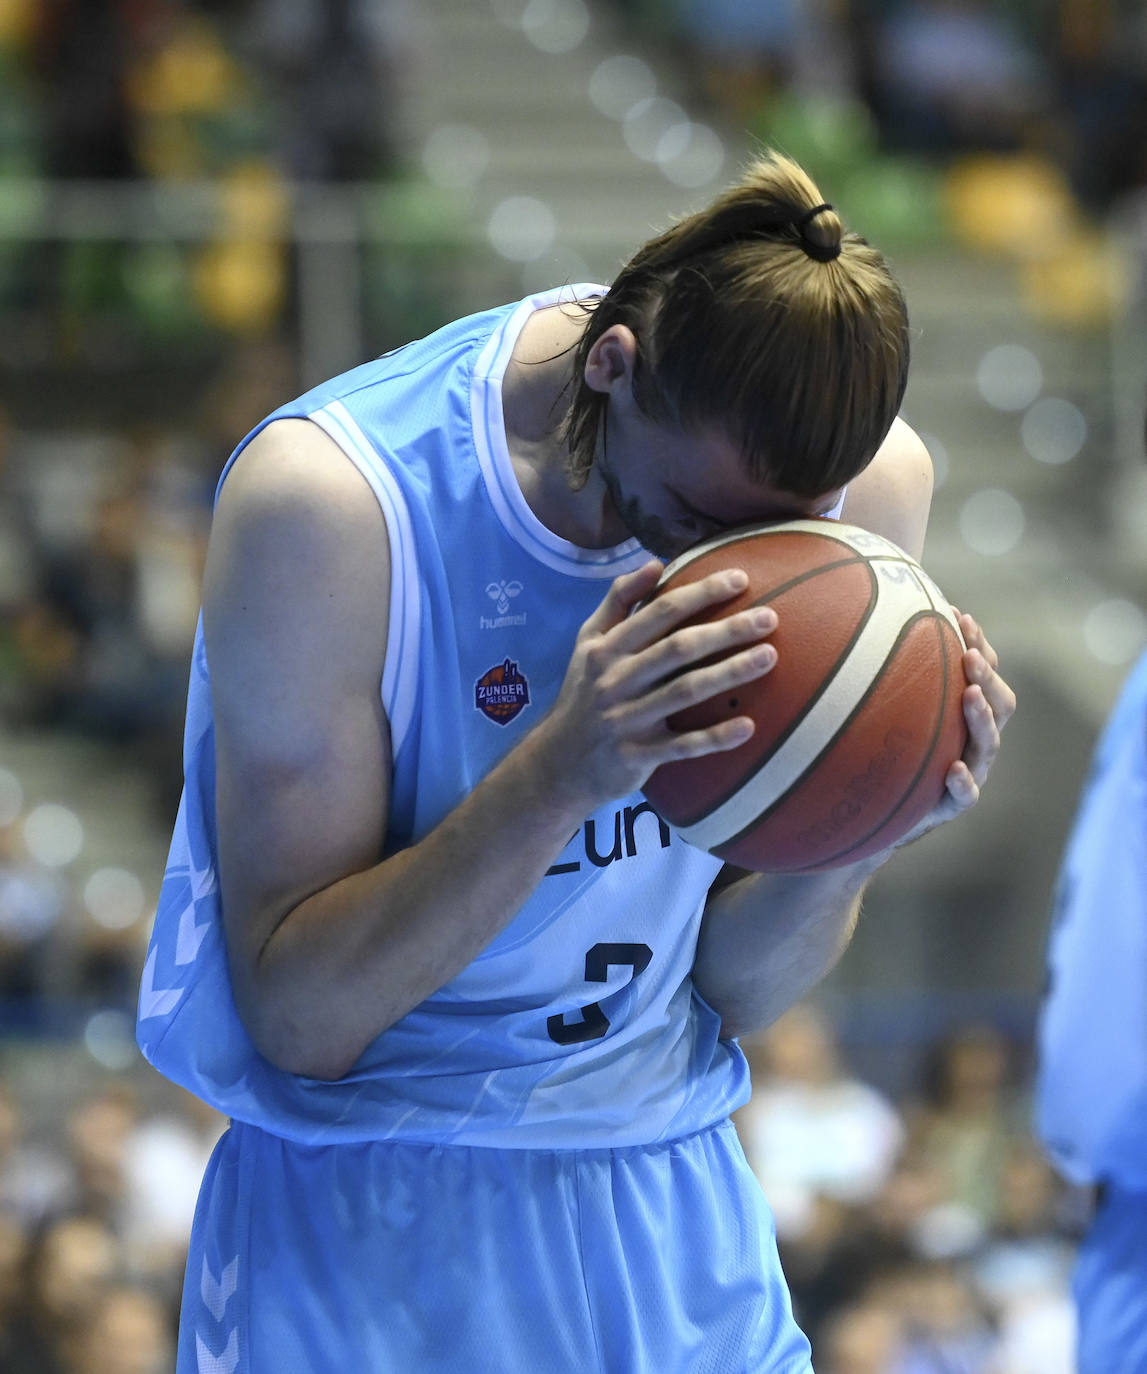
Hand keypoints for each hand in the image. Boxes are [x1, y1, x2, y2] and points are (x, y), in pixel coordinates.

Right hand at [528, 559, 777, 813]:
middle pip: (678, 648)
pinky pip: (683, 745)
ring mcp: (627, 720)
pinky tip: (749, 726)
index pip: (659, 612)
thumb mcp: (588, 644)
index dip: (700, 593)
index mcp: (607, 649)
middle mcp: (616, 680)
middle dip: (726, 630)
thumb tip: (654, 562)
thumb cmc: (584, 694)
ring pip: (685, 692)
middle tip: (770, 617)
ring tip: (769, 657)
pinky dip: (716, 737)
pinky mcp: (638, 756)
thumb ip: (618, 602)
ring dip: (729, 673)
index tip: (740, 579)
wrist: (558, 764)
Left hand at [895, 608, 1015, 846]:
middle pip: (999, 703)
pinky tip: (953, 768)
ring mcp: (971, 771)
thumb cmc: (888, 747)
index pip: (984, 672)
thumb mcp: (890, 707)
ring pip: (988, 743)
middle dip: (986, 674)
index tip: (958, 616)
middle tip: (968, 654)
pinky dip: (963, 781)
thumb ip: (890, 670)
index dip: (978, 644)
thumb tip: (868, 615)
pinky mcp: (954, 804)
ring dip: (981, 717)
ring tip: (971, 694)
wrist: (880, 810)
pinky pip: (966, 795)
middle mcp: (976, 738)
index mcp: (968, 711)